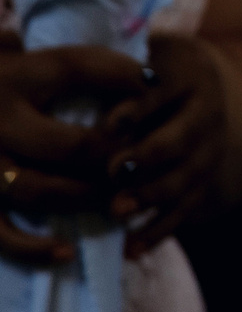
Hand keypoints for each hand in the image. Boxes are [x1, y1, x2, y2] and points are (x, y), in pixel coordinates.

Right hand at [0, 44, 152, 262]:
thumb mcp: (36, 61)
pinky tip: (67, 251)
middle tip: (142, 160)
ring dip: (85, 198)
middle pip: (70, 145)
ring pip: (38, 190)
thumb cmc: (11, 83)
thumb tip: (153, 78)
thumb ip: (86, 67)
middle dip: (115, 156)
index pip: (78, 69)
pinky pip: (1, 233)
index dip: (123, 76)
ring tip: (117, 199)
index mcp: (16, 78)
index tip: (155, 82)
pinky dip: (32, 248)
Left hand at [99, 35, 224, 255]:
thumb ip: (109, 60)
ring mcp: (209, 152)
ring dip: (151, 196)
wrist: (203, 93)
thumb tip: (28, 45)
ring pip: (184, 179)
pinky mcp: (203, 184)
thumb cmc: (152, 71)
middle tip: (113, 171)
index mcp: (189, 76)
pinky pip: (185, 212)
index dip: (136, 109)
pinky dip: (159, 231)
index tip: (108, 124)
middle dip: (147, 157)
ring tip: (116, 210)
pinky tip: (131, 247)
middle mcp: (206, 114)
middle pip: (180, 139)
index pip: (163, 92)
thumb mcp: (144, 51)